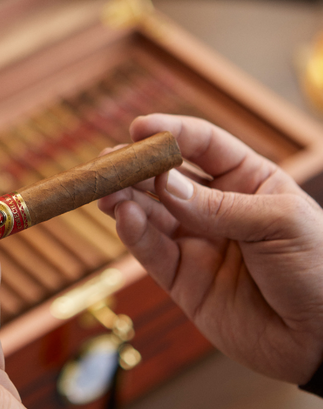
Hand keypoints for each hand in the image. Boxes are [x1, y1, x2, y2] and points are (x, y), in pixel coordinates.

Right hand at [99, 114, 322, 384]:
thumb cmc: (318, 270)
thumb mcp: (277, 224)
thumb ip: (218, 206)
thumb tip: (163, 183)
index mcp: (247, 182)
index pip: (203, 146)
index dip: (171, 134)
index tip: (140, 128)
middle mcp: (216, 209)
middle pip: (166, 179)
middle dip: (135, 169)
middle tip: (108, 163)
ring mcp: (197, 244)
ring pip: (151, 214)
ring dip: (126, 200)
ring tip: (107, 192)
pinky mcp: (182, 280)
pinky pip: (152, 253)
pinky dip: (134, 234)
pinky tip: (122, 216)